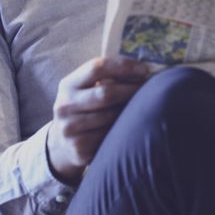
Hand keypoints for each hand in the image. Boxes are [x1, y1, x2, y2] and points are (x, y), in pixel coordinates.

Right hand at [46, 57, 148, 183]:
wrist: (62, 141)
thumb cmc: (86, 107)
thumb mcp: (87, 89)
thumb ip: (108, 77)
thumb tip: (145, 69)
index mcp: (68, 84)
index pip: (97, 68)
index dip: (124, 67)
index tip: (145, 69)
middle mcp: (64, 105)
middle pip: (106, 94)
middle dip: (132, 90)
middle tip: (151, 89)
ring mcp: (69, 128)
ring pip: (110, 117)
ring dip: (128, 112)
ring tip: (139, 108)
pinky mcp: (78, 148)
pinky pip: (109, 137)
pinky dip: (121, 131)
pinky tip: (125, 127)